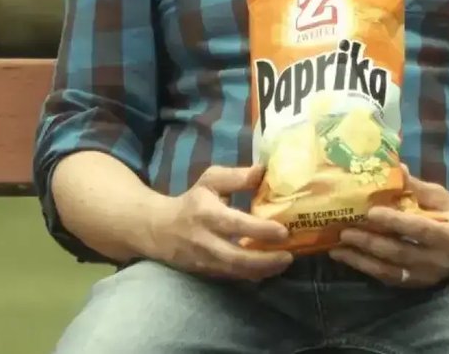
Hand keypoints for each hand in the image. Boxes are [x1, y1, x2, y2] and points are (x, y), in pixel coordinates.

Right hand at [146, 165, 294, 280]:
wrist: (159, 230)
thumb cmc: (191, 202)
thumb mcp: (210, 181)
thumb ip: (236, 176)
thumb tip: (264, 170)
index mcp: (207, 214)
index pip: (236, 224)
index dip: (260, 230)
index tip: (283, 231)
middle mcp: (205, 240)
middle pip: (237, 257)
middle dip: (265, 260)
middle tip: (289, 256)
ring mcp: (205, 260)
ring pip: (235, 271)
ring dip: (262, 270)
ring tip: (283, 263)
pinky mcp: (206, 272)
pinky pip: (232, 277)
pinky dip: (251, 275)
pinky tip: (269, 270)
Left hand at [330, 168, 448, 288]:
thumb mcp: (443, 197)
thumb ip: (418, 187)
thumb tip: (395, 168)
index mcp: (448, 235)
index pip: (419, 229)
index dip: (395, 222)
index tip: (371, 212)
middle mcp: (437, 260)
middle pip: (399, 252)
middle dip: (370, 243)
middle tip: (344, 232)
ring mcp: (426, 276)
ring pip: (390, 271)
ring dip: (362, 261)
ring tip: (337, 249)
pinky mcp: (417, 284)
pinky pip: (390, 279)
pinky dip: (368, 269)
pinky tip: (350, 259)